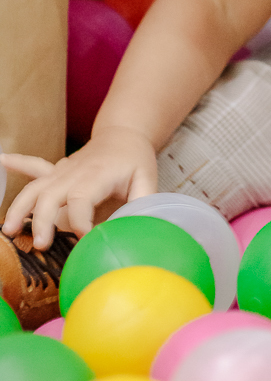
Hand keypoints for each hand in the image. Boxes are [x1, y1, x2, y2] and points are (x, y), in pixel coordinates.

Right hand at [1, 127, 157, 247]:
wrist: (124, 135)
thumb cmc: (134, 160)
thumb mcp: (146, 179)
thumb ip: (142, 203)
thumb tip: (137, 227)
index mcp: (97, 175)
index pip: (82, 199)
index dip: (81, 221)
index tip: (85, 240)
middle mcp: (74, 172)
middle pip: (51, 195)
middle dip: (42, 220)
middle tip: (41, 245)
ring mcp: (61, 172)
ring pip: (34, 187)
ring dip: (19, 207)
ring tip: (8, 231)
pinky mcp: (55, 173)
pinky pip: (32, 168)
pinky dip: (16, 165)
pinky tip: (1, 162)